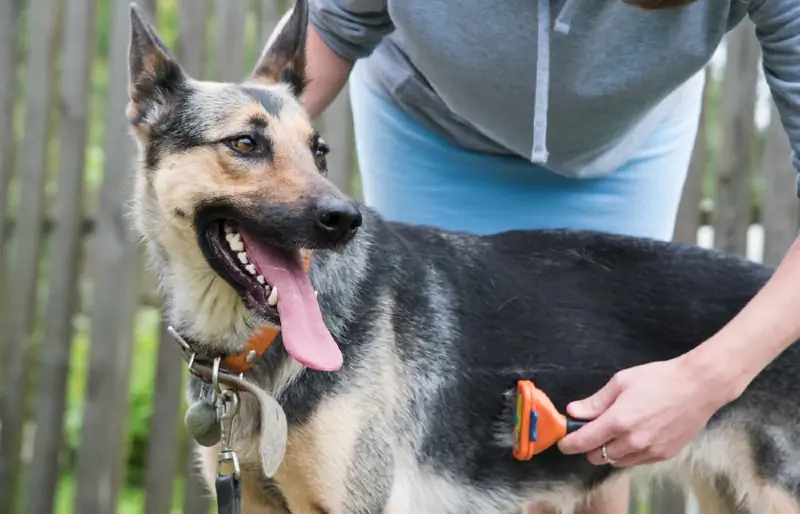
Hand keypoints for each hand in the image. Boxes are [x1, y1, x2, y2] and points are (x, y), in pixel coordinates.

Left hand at [556, 356, 737, 466]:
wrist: (698, 387)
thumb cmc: (660, 379)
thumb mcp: (621, 383)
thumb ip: (595, 401)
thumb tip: (574, 411)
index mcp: (618, 421)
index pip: (584, 442)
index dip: (569, 444)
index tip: (563, 442)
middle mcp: (633, 440)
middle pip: (597, 456)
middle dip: (590, 446)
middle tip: (594, 430)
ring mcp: (649, 450)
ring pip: (616, 461)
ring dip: (609, 451)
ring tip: (617, 430)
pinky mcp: (663, 455)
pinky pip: (636, 461)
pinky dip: (628, 453)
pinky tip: (634, 435)